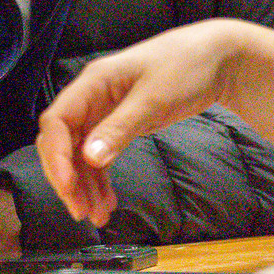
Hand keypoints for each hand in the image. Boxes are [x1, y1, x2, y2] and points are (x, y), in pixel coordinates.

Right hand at [36, 20, 273, 226]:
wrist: (218, 58)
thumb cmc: (185, 67)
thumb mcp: (154, 99)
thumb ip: (120, 128)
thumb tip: (89, 158)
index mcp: (92, 83)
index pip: (57, 121)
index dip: (56, 156)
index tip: (68, 187)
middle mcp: (92, 98)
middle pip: (63, 141)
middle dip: (67, 176)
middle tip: (80, 211)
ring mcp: (105, 111)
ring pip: (80, 152)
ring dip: (84, 184)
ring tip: (97, 215)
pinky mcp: (120, 123)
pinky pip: (99, 154)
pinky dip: (100, 178)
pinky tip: (108, 200)